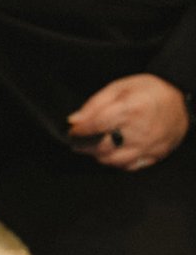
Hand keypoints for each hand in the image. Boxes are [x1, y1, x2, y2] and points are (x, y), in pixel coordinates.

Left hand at [67, 74, 189, 169]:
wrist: (182, 103)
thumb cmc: (151, 92)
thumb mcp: (120, 87)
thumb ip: (95, 104)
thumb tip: (74, 120)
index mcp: (131, 110)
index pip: (96, 125)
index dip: (79, 131)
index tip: (72, 131)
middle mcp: (140, 131)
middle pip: (102, 147)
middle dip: (84, 145)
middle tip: (77, 141)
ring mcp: (148, 146)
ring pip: (113, 161)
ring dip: (98, 155)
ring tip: (93, 146)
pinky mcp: (154, 156)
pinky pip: (129, 166)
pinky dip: (115, 162)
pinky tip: (111, 153)